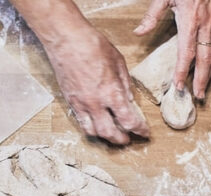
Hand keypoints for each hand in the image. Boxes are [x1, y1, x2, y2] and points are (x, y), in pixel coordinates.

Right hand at [46, 22, 149, 144]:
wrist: (66, 40)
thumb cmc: (92, 45)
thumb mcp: (118, 61)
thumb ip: (125, 83)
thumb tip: (129, 99)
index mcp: (111, 92)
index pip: (129, 121)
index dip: (139, 130)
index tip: (144, 133)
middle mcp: (96, 103)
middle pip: (111, 133)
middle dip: (122, 140)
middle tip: (128, 139)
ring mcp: (81, 104)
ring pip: (94, 132)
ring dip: (105, 137)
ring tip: (112, 135)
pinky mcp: (71, 102)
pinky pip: (81, 123)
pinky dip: (91, 128)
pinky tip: (96, 125)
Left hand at [134, 0, 210, 98]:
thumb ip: (152, 15)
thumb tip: (138, 32)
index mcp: (190, 19)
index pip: (186, 52)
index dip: (182, 71)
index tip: (178, 86)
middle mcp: (205, 24)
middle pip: (204, 58)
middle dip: (201, 80)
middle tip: (196, 97)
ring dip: (209, 74)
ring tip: (203, 89)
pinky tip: (209, 70)